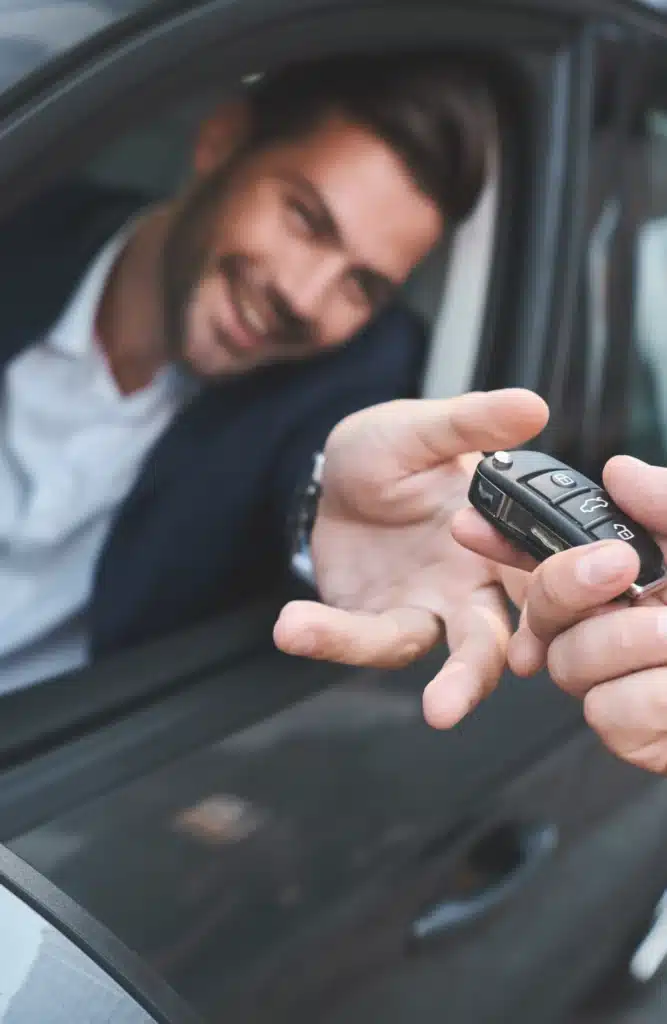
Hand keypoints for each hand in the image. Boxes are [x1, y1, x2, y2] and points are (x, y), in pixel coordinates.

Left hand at [273, 389, 547, 727]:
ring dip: (378, 666)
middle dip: (474, 672)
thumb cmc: (395, 452)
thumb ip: (471, 423)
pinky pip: (360, 639)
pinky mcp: (375, 622)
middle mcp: (473, 587)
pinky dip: (329, 636)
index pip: (541, 576)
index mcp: (502, 542)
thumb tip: (531, 406)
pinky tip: (294, 626)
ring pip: (427, 656)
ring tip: (340, 655)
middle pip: (490, 641)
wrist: (335, 475)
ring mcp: (426, 610)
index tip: (532, 612)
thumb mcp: (422, 429)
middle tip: (450, 700)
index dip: (549, 596)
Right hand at [453, 455, 666, 772]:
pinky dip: (654, 702)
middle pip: (544, 615)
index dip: (507, 538)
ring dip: (629, 646)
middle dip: (564, 586)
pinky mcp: (650, 739)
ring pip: (571, 669)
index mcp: (643, 579)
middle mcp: (630, 631)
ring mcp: (637, 688)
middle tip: (615, 568)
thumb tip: (619, 473)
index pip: (557, 557)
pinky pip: (613, 720)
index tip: (470, 521)